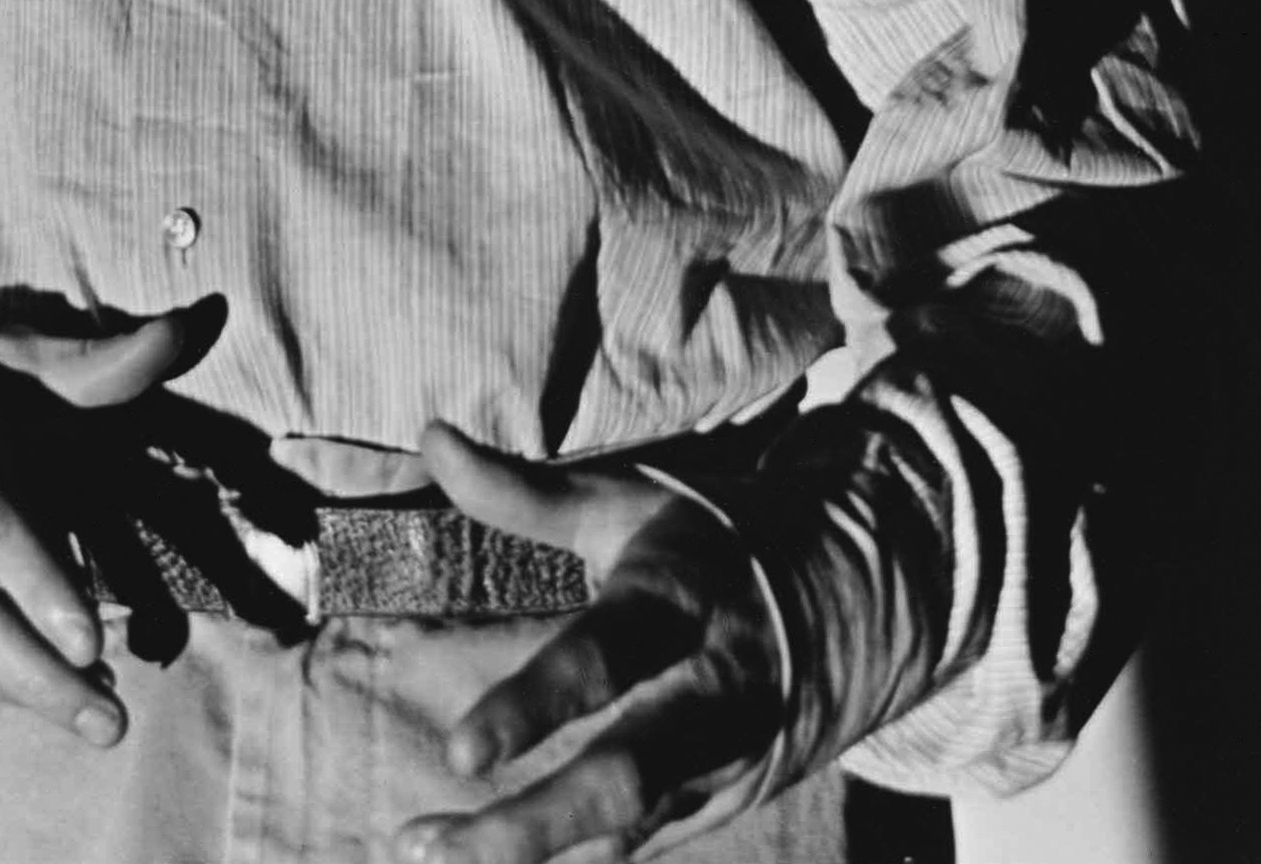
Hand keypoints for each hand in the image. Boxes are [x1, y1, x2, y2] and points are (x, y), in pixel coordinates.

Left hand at [394, 424, 784, 863]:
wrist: (840, 602)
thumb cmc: (699, 542)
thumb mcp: (624, 503)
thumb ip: (523, 490)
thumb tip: (433, 438)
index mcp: (680, 605)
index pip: (607, 659)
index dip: (537, 705)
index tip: (461, 751)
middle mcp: (709, 696)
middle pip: (627, 776)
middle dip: (535, 822)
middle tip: (433, 847)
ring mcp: (719, 761)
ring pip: (625, 827)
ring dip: (526, 851)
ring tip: (421, 850)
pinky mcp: (715, 801)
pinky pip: (633, 843)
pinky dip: (561, 857)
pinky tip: (476, 859)